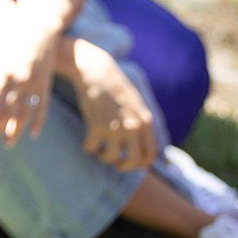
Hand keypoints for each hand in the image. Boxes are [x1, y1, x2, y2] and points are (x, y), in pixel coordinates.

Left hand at [0, 19, 57, 145]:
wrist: (39, 29)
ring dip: (16, 130)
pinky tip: (33, 134)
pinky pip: (42, 108)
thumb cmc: (9, 43)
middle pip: (6, 111)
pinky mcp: (46, 85)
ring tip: (8, 143)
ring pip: (25, 113)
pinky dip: (39, 122)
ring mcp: (35, 84)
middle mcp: (19, 81)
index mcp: (2, 73)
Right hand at [68, 42, 156, 171]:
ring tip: (98, 150)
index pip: (151, 155)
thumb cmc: (114, 86)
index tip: (129, 161)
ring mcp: (115, 127)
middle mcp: (133, 126)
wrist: (96, 71)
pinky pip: (91, 147)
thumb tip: (143, 143)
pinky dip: (88, 147)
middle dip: (123, 166)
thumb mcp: (136, 103)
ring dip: (103, 156)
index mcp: (145, 121)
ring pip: (111, 157)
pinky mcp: (96, 125)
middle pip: (134, 161)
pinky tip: (86, 142)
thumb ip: (141, 122)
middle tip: (113, 162)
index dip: (140, 164)